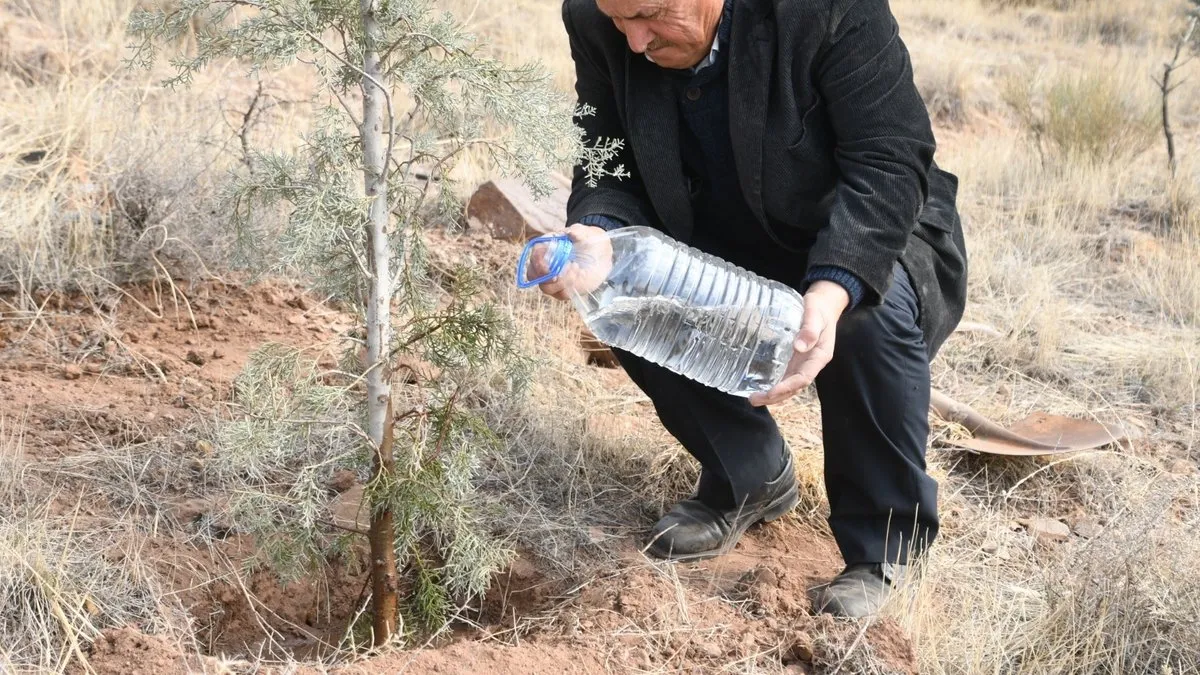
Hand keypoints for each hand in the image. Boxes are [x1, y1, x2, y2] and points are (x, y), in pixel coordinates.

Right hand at [530, 223, 612, 300]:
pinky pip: (561, 294)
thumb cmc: (588, 240)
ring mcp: (553, 278)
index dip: (537, 262)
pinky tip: (579, 275)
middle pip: (533, 275)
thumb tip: (571, 233)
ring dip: (560, 282)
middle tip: (558, 275)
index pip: (534, 255)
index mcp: (545, 247)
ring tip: (576, 269)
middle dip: (544, 277)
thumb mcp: (584, 233)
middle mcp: (545, 264)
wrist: (600, 253)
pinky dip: (569, 287)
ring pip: (546, 287)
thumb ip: (578, 232)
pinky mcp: (564, 288)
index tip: (548, 268)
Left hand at [748, 280, 849, 406]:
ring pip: (789, 384)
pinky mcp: (795, 359)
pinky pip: (785, 375)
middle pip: (795, 386)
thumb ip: (809, 329)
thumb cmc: (819, 308)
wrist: (823, 304)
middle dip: (776, 396)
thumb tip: (799, 347)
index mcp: (820, 356)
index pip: (804, 378)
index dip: (788, 387)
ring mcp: (803, 362)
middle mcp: (812, 363)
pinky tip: (760, 386)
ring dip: (773, 394)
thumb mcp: (815, 314)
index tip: (771, 392)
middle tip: (754, 400)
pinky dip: (774, 384)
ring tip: (754, 398)